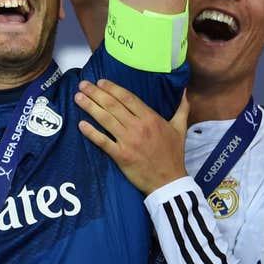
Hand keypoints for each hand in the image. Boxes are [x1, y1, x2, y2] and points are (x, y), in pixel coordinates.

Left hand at [75, 80, 187, 194]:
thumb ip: (181, 109)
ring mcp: (128, 141)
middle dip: (95, 93)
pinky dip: (91, 132)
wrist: (170, 182)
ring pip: (105, 120)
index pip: (128, 97)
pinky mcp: (121, 156)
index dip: (112, 88)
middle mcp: (138, 127)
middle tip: (82, 84)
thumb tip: (185, 91)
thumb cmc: (173, 155)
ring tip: (78, 97)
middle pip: (113, 105)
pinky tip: (81, 124)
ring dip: (90, 107)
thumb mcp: (180, 129)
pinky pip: (103, 142)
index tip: (100, 81)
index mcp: (150, 118)